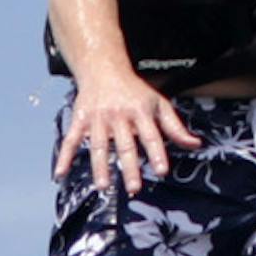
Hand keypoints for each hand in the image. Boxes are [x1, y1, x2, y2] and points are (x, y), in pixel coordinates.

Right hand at [55, 76, 198, 194]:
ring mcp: (97, 119)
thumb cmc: (134, 91)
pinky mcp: (80, 120)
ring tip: (103, 186)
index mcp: (140, 112)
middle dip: (129, 166)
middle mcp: (119, 116)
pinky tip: (59, 174)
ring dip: (100, 166)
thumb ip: (175, 127)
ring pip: (98, 145)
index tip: (161, 171)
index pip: (151, 135)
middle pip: (125, 144)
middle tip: (134, 187)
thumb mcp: (158, 104)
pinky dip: (64, 157)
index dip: (157, 152)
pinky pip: (71, 140)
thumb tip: (195, 144)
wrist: (103, 67)